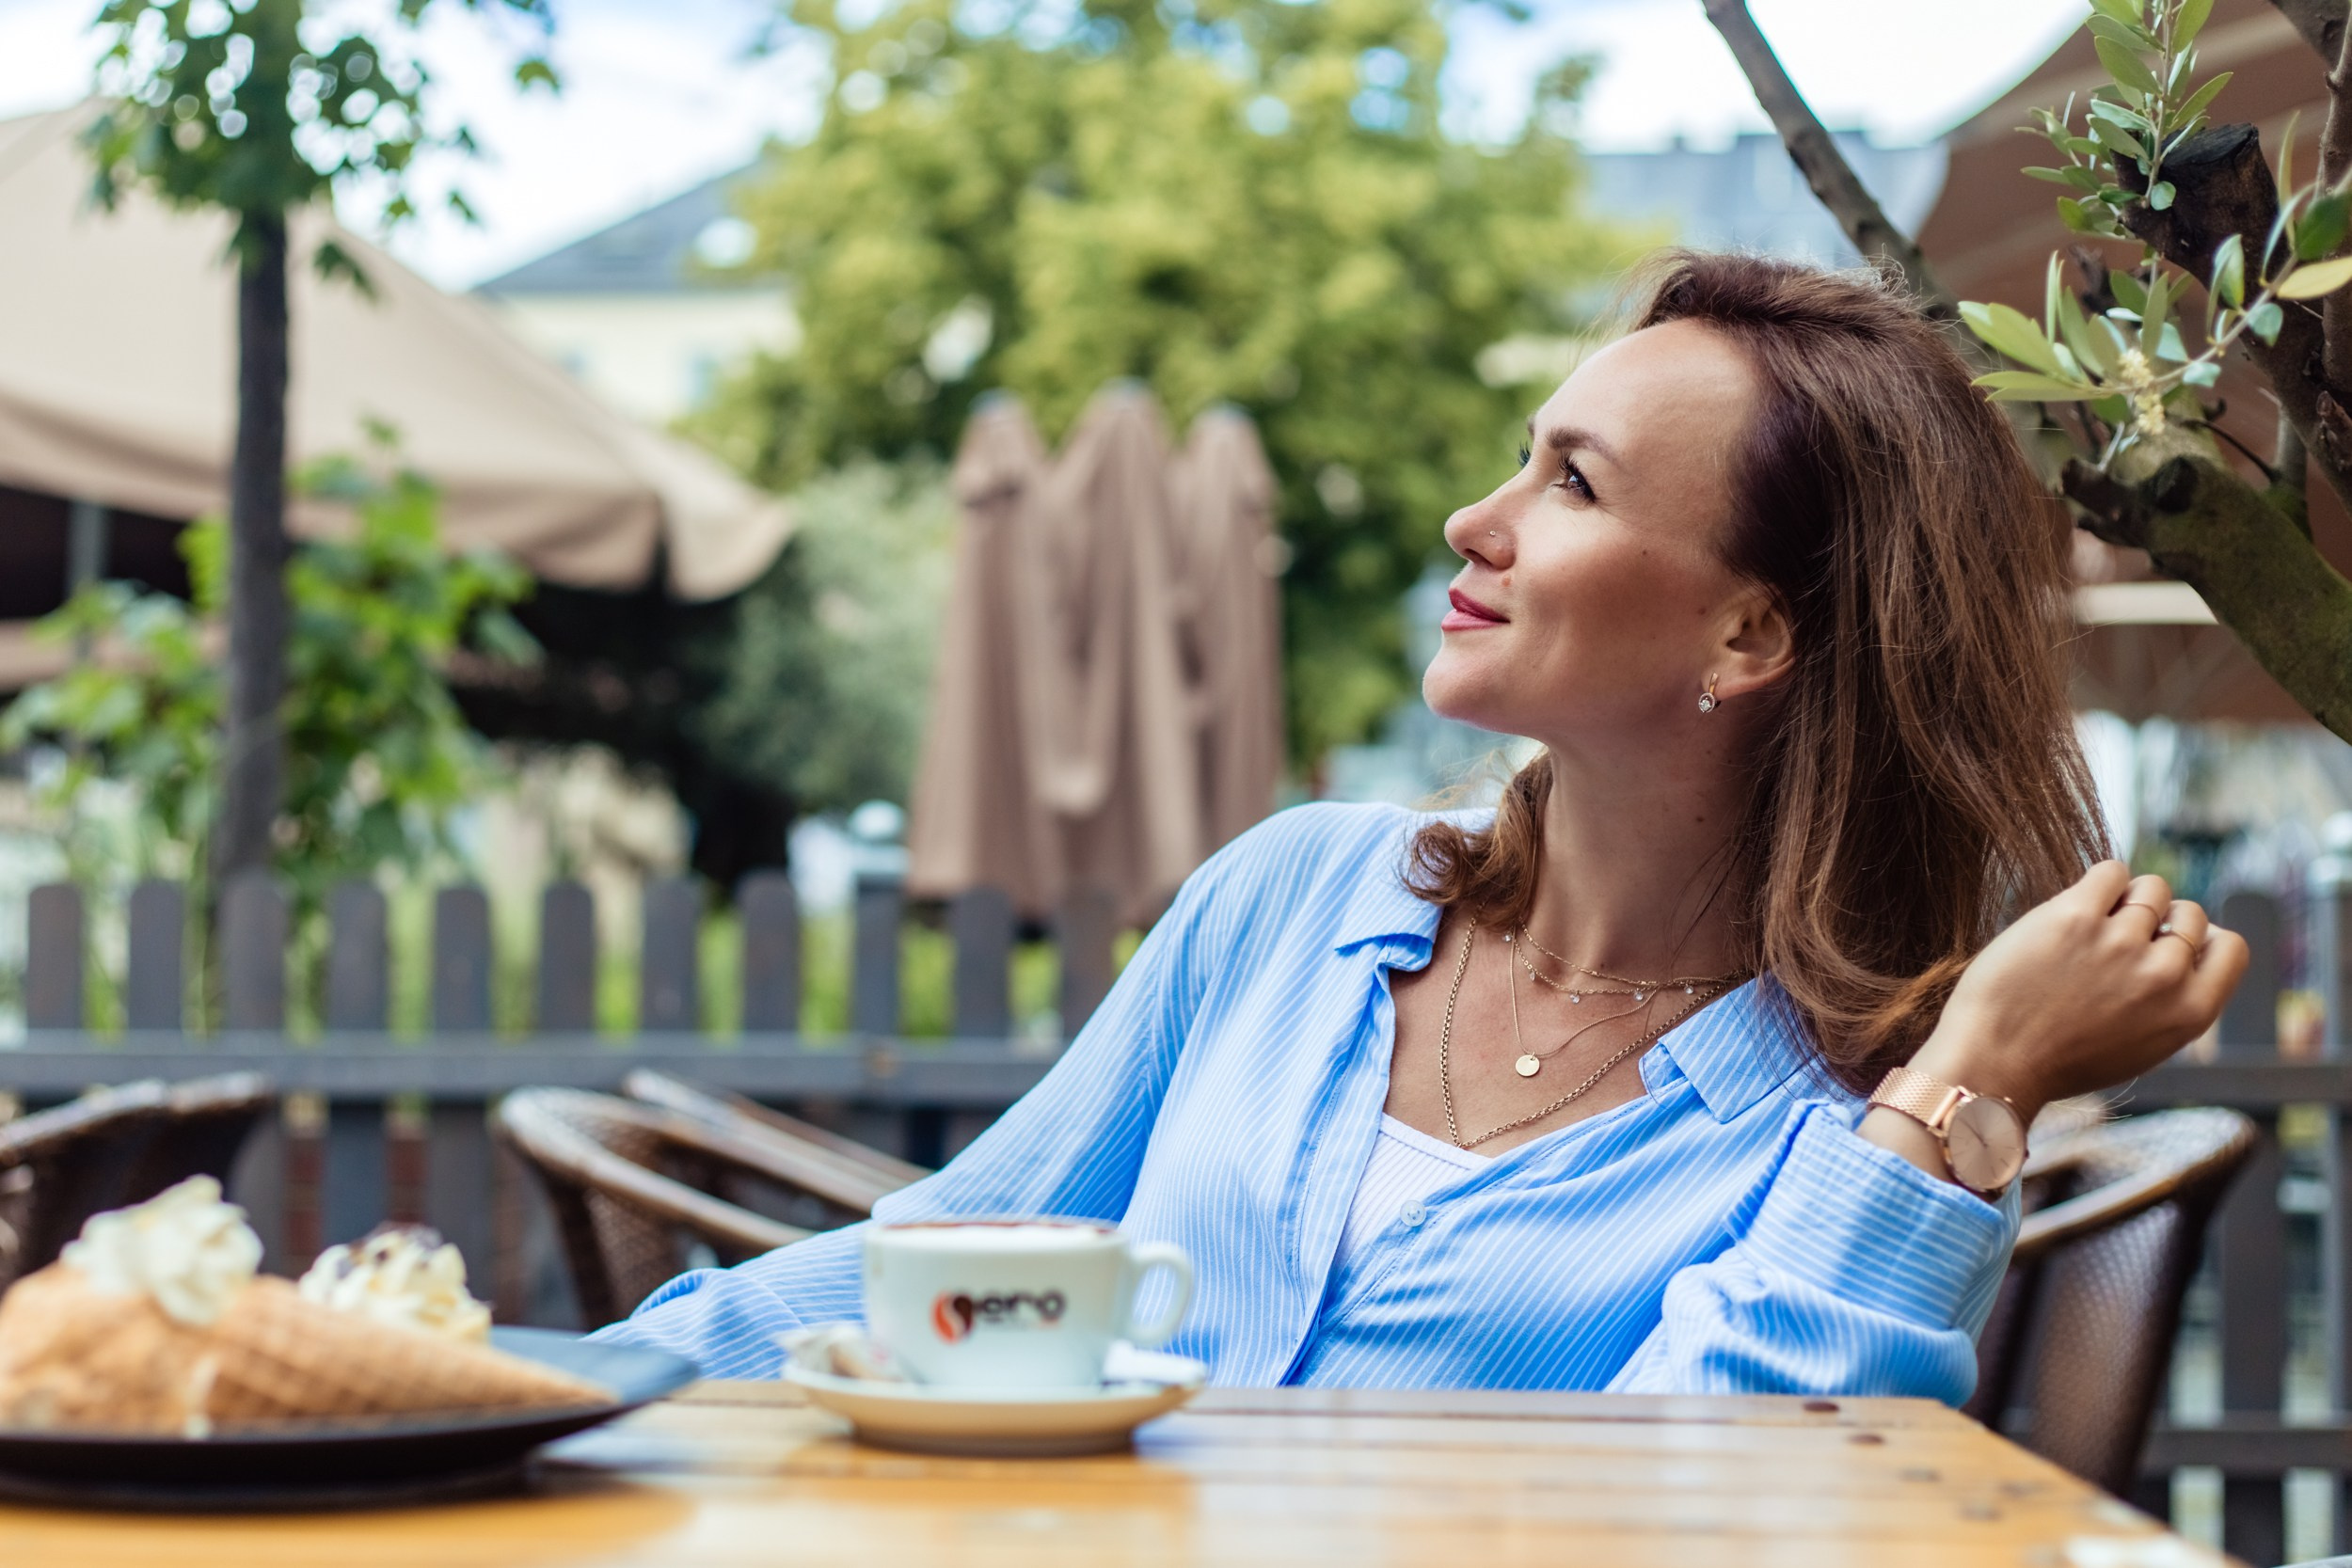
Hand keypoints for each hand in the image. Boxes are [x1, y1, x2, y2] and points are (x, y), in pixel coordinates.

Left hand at [1907, 860, 2249, 1123]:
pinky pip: (2110, 871)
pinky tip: (2076, 908)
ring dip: (2125, 901)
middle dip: (2158, 921)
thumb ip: (2173, 998)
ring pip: (2150, 888)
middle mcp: (2164, 975)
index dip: (2200, 939)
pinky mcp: (2075, 917)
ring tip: (2090, 931)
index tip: (2166, 947)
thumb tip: (2187, 938)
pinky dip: (2099, 884)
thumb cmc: (2061, 1057)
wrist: (1995, 1063)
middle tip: (2113, 946)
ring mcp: (2121, 942)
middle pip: (2188, 913)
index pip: (2230, 946)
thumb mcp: (2142, 1043)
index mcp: (2190, 1013)